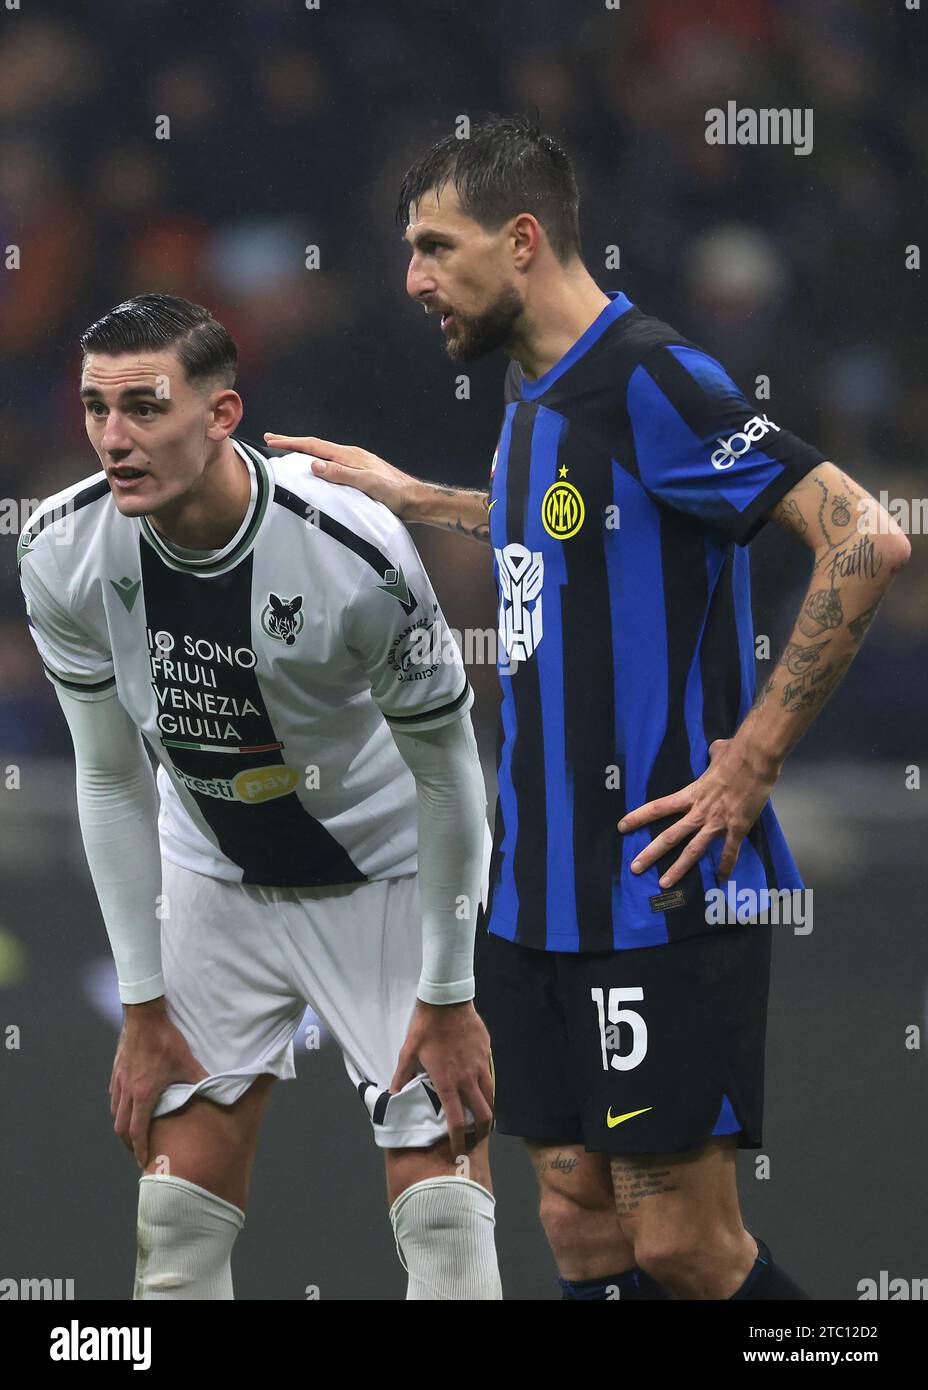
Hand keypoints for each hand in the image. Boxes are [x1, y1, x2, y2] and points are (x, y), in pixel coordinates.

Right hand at [109, 998, 208, 1167]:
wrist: (143, 1016)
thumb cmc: (165, 1039)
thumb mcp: (187, 1061)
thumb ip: (200, 1079)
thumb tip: (217, 1090)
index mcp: (143, 1094)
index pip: (138, 1131)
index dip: (140, 1149)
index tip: (144, 1162)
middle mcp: (127, 1091)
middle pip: (121, 1128)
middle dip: (129, 1144)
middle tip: (138, 1153)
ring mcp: (119, 1081)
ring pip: (115, 1113)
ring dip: (123, 1127)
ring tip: (133, 1133)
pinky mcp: (116, 1071)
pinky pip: (114, 1097)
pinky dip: (120, 1108)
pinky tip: (129, 1106)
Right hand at [262, 433, 416, 520]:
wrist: (415, 499)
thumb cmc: (394, 492)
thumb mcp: (366, 483)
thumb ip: (341, 474)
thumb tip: (314, 464)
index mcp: (349, 455)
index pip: (314, 446)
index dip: (292, 443)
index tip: (272, 440)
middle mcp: (351, 456)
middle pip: (316, 446)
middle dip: (293, 443)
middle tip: (272, 440)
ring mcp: (355, 464)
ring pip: (323, 455)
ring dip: (304, 452)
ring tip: (288, 453)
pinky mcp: (359, 473)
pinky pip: (332, 464)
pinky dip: (317, 462)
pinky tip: (316, 469)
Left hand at [390, 1001, 493, 1160]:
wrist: (447, 1001)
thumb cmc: (426, 1027)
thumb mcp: (408, 1052)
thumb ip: (401, 1076)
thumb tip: (392, 1096)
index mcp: (448, 1083)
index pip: (457, 1121)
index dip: (458, 1139)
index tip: (458, 1149)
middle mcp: (467, 1079)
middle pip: (483, 1115)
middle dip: (481, 1132)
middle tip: (476, 1138)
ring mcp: (480, 1066)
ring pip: (491, 1097)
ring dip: (488, 1110)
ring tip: (482, 1117)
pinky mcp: (486, 1053)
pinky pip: (490, 1076)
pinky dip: (488, 1088)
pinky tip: (482, 1088)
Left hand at [617, 737, 780, 888]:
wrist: (755, 759)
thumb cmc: (735, 753)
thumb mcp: (717, 752)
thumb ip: (712, 755)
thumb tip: (716, 750)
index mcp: (690, 794)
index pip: (657, 807)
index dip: (638, 818)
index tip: (622, 827)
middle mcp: (699, 812)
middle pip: (669, 836)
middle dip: (650, 853)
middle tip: (635, 868)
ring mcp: (717, 822)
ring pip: (693, 850)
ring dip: (678, 869)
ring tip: (664, 884)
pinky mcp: (737, 828)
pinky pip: (729, 852)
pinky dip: (725, 866)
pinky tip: (721, 878)